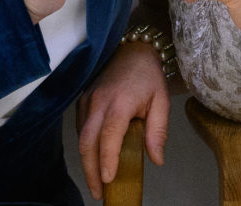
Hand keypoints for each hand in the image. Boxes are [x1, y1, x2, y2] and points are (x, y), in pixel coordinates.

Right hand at [76, 42, 170, 199]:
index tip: (108, 179)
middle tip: (98, 192)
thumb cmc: (148, 76)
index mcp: (120, 103)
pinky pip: (80, 127)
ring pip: (81, 137)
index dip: (106, 159)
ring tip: (96, 182)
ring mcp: (88, 100)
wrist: (132, 49)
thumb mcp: (161, 101)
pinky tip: (93, 159)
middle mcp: (99, 102)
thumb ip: (158, 131)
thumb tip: (156, 159)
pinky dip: (85, 146)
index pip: (109, 136)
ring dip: (86, 161)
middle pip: (88, 142)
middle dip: (91, 170)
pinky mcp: (83, 100)